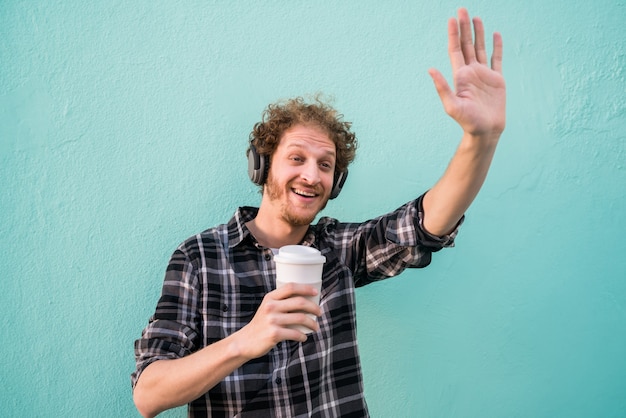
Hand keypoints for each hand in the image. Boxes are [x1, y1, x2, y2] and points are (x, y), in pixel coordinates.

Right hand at [235, 283, 320, 358]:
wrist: (245, 341)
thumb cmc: (261, 324)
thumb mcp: (267, 308)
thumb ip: (280, 302)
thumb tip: (305, 300)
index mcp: (270, 297)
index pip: (290, 287)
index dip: (305, 288)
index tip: (316, 292)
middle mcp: (271, 307)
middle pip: (299, 302)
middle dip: (314, 307)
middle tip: (319, 313)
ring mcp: (272, 320)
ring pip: (301, 318)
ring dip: (312, 323)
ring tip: (315, 327)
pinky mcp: (274, 334)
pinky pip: (295, 333)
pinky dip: (303, 336)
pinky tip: (304, 337)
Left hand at [428, 8, 505, 139]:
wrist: (485, 131)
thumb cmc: (467, 121)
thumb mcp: (452, 105)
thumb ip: (442, 87)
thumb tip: (430, 69)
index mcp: (460, 76)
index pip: (455, 50)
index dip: (453, 34)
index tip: (452, 19)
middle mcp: (471, 72)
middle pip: (467, 45)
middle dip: (464, 28)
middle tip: (462, 10)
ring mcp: (484, 75)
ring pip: (481, 48)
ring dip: (478, 33)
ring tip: (476, 18)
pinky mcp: (497, 79)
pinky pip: (497, 59)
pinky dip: (497, 46)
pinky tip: (495, 35)